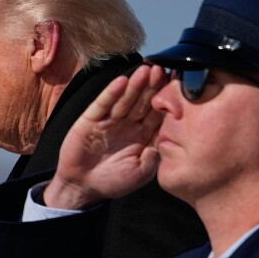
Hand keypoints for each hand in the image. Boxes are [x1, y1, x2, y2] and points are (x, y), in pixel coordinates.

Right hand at [45, 64, 165, 208]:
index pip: (157, 114)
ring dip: (135, 85)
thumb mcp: (140, 173)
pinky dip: (111, 93)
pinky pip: (103, 104)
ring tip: (145, 71)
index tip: (177, 86)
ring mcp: (110, 121)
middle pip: (143, 102)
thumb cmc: (113, 182)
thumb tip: (165, 139)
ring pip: (125, 100)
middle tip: (162, 70)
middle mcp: (128, 125)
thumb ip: (153, 157)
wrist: (82, 187)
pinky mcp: (91, 120)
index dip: (166, 101)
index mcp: (143, 136)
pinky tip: (121, 81)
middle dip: (152, 87)